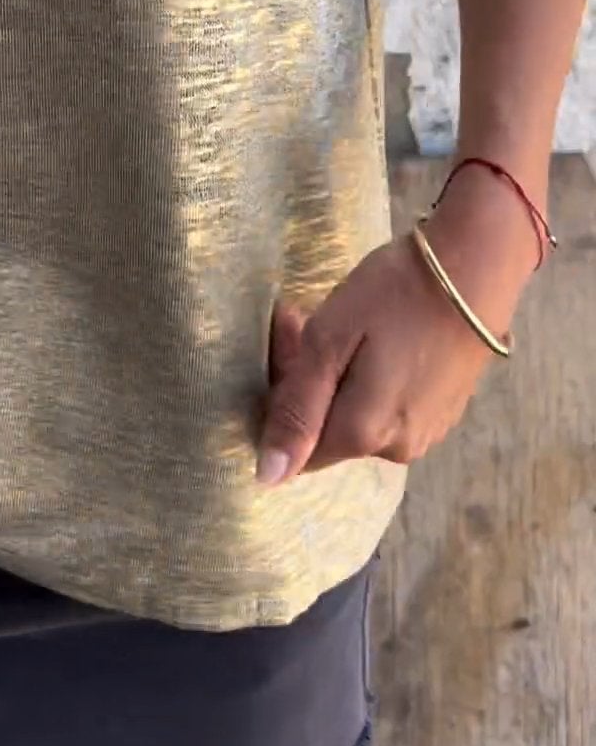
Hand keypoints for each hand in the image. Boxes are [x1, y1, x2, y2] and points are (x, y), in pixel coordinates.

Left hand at [257, 168, 538, 484]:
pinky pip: (389, 407)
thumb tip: (268, 478)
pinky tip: (380, 335)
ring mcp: (427, 433)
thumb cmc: (394, 295)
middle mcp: (396, 449)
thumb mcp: (330, 340)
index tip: (290, 342)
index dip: (284, 400)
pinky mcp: (445, 412)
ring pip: (358, 416)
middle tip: (306, 319)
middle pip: (328, 430)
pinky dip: (373, 377)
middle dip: (309, 383)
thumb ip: (298, 410)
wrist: (478, 267)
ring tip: (345, 322)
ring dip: (340, 377)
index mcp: (362, 435)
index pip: (297, 448)